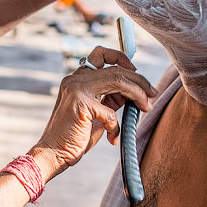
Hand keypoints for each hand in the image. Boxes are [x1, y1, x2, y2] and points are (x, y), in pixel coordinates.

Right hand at [31, 46, 155, 178]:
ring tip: (146, 107)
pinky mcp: (81, 103)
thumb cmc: (75, 135)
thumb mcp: (97, 113)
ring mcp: (77, 89)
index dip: (122, 59)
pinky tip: (112, 138)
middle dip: (139, 80)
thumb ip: (110, 99)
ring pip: (118, 80)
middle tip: (152, 93)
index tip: (135, 72)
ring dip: (138, 93)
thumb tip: (132, 93)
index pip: (101, 54)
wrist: (53, 153)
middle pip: (116, 68)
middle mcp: (75, 79)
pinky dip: (116, 127)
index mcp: (77, 78)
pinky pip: (111, 112)